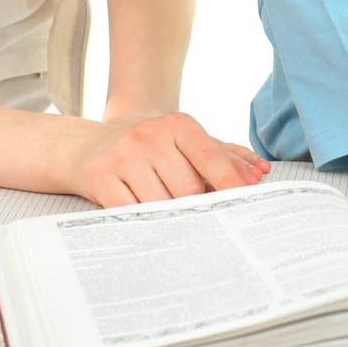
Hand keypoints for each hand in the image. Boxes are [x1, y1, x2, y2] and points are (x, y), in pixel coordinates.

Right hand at [69, 111, 270, 206]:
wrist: (89, 145)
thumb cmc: (151, 149)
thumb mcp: (186, 145)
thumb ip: (225, 158)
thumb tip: (258, 174)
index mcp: (178, 125)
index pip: (210, 158)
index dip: (230, 184)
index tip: (244, 204)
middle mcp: (150, 135)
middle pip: (188, 190)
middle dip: (195, 207)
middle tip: (195, 214)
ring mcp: (122, 154)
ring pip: (160, 205)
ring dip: (167, 217)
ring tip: (164, 213)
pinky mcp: (99, 176)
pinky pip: (129, 212)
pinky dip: (140, 221)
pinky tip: (142, 218)